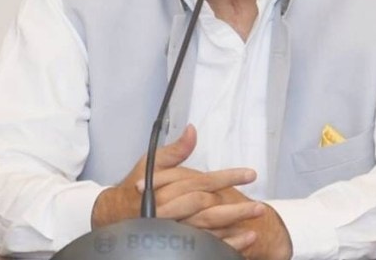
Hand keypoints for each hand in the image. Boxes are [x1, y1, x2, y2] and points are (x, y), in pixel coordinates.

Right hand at [90, 125, 255, 229]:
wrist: (115, 215)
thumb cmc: (135, 187)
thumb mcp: (152, 163)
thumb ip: (175, 150)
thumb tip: (192, 129)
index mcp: (168, 189)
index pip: (203, 183)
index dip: (228, 178)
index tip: (249, 174)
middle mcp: (171, 211)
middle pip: (208, 210)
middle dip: (235, 209)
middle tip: (260, 206)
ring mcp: (175, 230)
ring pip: (208, 231)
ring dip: (234, 228)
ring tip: (256, 224)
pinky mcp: (179, 242)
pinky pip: (205, 246)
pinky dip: (227, 245)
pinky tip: (245, 240)